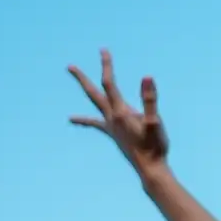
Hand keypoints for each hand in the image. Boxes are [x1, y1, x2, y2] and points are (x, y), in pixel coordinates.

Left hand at [68, 49, 169, 178]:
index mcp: (121, 112)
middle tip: (69, 67)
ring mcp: (111, 127)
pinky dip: (85, 120)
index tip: (103, 51)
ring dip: (84, 100)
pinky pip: (97, 124)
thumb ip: (150, 99)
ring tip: (66, 99)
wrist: (150, 169)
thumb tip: (147, 77)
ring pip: (94, 108)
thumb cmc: (155, 146)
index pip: (109, 83)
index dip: (106, 66)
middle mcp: (112, 118)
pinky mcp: (114, 135)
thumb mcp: (155, 121)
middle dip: (82, 79)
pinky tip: (74, 119)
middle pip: (93, 94)